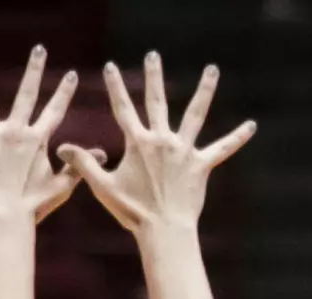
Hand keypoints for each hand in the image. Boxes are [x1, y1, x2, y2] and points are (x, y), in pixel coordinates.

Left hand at [0, 44, 96, 226]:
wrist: (7, 219)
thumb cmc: (33, 207)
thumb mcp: (62, 187)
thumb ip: (78, 167)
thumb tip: (103, 154)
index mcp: (37, 141)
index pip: (54, 111)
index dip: (63, 93)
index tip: (70, 74)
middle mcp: (15, 133)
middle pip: (26, 95)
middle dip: (35, 70)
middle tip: (39, 49)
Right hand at [56, 52, 255, 236]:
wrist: (163, 230)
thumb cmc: (132, 212)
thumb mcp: (102, 187)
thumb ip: (82, 164)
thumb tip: (60, 147)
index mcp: (137, 143)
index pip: (123, 109)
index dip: (115, 87)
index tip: (111, 67)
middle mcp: (161, 141)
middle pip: (157, 102)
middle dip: (153, 77)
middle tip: (153, 56)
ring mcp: (184, 151)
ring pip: (195, 115)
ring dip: (204, 91)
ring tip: (212, 70)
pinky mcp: (201, 165)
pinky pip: (222, 149)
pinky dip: (237, 138)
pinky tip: (252, 126)